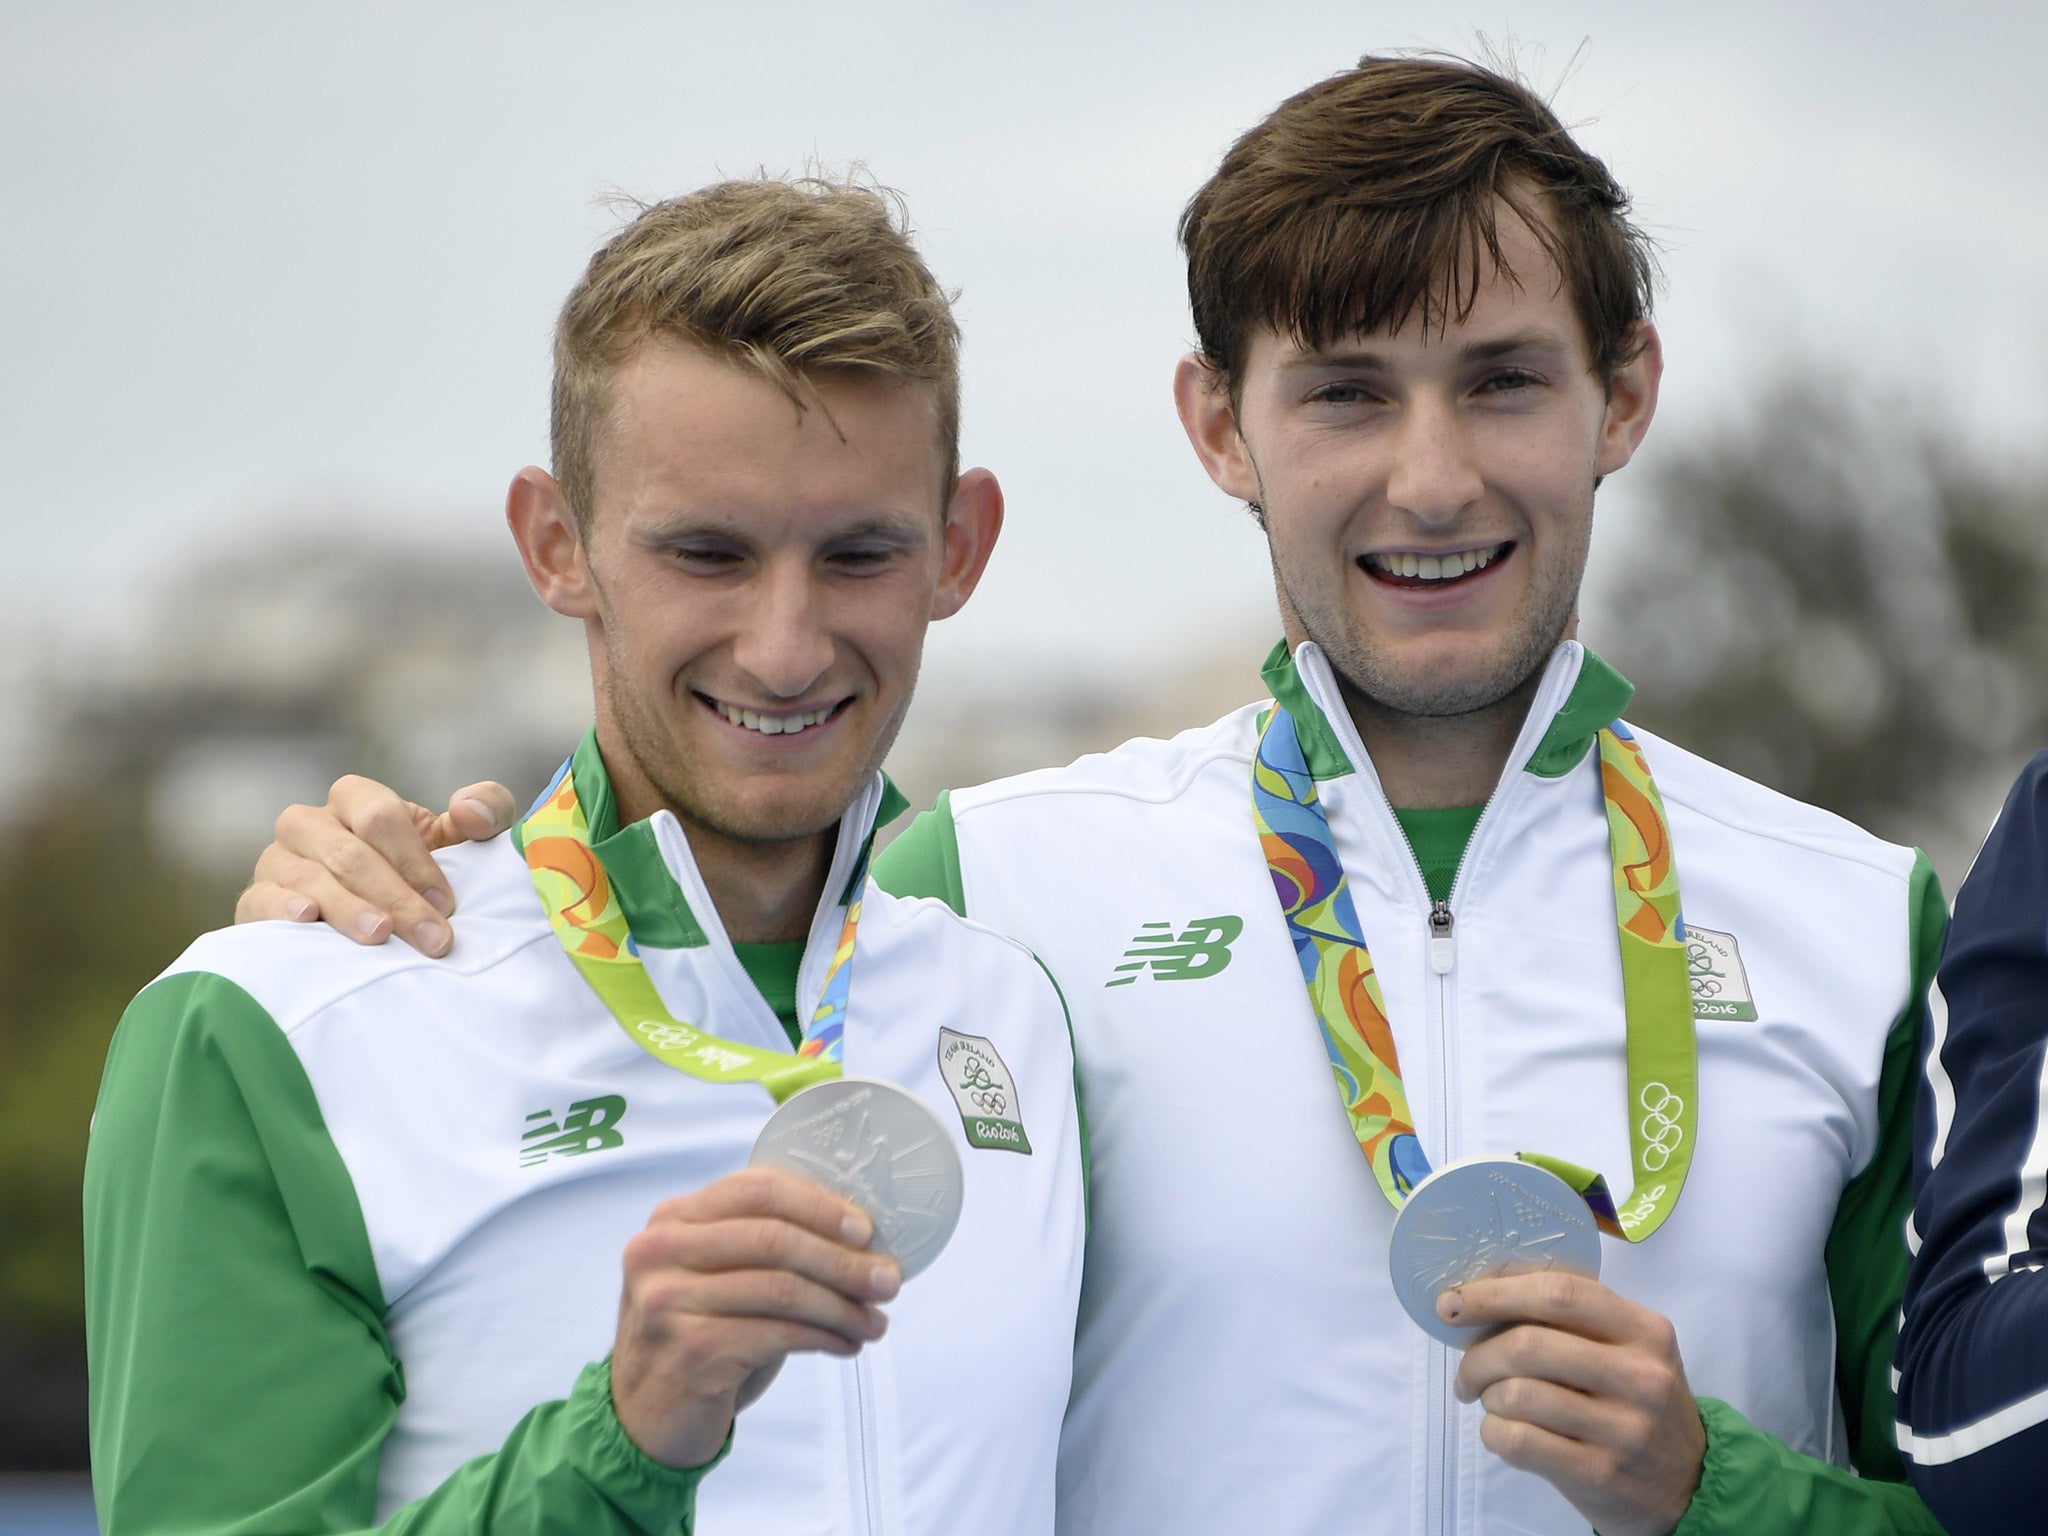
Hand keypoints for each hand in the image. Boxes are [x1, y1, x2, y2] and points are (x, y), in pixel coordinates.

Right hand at [233, 776, 517, 954]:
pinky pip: (260, 899)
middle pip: (349, 852)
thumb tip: (469, 811)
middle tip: (432, 939)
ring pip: (309, 878)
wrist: (368, 924)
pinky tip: (308, 919)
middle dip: (396, 897)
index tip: (446, 904)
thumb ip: (486, 810)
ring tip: (380, 936)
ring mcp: (276, 860)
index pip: (378, 815)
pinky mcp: (255, 899)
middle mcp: (309, 823)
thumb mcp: (460, 841)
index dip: (414, 859)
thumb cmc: (419, 874)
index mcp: (355, 800)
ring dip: (349, 908)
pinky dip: (282, 909)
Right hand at [611, 1167, 899, 1468]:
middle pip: (775, 1238)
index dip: (819, 1205)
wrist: (644, 1418)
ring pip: (784, 1289)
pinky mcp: (690, 1348)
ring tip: (875, 1321)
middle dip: (843, 1260)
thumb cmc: (699, 1338)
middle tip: (888, 1280)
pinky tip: (847, 1344)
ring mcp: (669, 1299)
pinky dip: (824, 1337)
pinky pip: (779, 1333)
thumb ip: (766, 1246)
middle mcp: (660, 1251)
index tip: (867, 1230)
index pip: (757, 1189)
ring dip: (842, 1306)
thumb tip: (860, 1237)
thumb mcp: (720, 1278)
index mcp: (672, 1218)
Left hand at [1441, 1271, 1704, 1535]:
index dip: (1495, 1293)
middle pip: (1528, 1345)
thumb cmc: (1636, 1402)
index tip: (1453, 1301)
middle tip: (1467, 1369)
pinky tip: (1502, 1430)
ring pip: (1517, 1394)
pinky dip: (1493, 1432)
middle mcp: (1641, 1376)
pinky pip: (1518, 1441)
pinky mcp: (1601, 1474)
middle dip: (1478, 1354)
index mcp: (1644, 1330)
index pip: (1558, 1293)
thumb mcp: (1628, 1349)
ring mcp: (1624, 1430)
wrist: (1688, 1483)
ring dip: (1487, 1396)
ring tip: (1493, 1402)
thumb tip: (1479, 1297)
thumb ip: (1571, 1319)